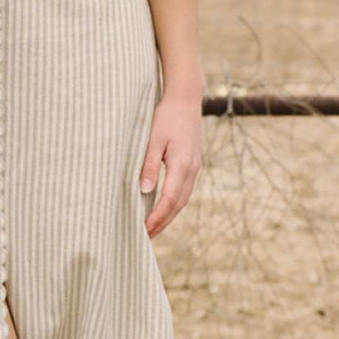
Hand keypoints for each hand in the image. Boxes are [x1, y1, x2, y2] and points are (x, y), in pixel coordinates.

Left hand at [140, 93, 200, 236]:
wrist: (185, 99)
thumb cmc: (165, 116)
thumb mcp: (153, 139)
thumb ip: (149, 165)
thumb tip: (145, 191)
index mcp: (182, 165)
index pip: (169, 200)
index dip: (157, 218)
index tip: (144, 231)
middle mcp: (192, 169)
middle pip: (178, 205)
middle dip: (162, 223)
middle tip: (146, 238)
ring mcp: (195, 167)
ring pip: (183, 199)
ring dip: (169, 216)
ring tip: (153, 228)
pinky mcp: (193, 163)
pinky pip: (184, 190)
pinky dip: (174, 204)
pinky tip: (163, 208)